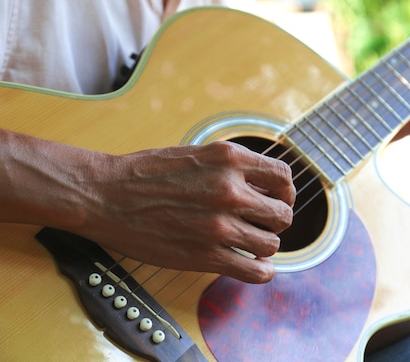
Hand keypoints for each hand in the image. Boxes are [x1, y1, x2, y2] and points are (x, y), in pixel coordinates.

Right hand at [79, 141, 295, 283]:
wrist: (106, 195)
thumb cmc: (147, 173)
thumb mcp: (197, 154)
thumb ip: (232, 169)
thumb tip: (265, 188)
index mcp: (229, 158)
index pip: (284, 177)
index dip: (286, 192)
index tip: (278, 200)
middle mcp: (229, 189)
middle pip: (283, 214)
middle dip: (277, 221)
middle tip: (262, 224)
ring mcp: (218, 224)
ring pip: (271, 244)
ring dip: (266, 246)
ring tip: (252, 243)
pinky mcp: (205, 255)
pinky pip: (254, 270)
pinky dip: (262, 271)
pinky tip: (256, 266)